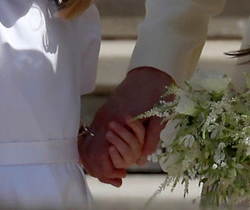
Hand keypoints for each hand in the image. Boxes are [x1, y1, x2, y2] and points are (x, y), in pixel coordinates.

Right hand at [79, 67, 172, 185]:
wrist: (152, 70)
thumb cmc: (158, 92)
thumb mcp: (160, 116)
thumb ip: (151, 138)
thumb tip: (141, 161)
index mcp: (116, 119)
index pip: (100, 153)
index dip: (108, 170)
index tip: (121, 177)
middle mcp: (105, 118)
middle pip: (90, 152)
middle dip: (100, 170)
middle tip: (118, 179)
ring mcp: (102, 114)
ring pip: (88, 144)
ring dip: (96, 161)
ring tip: (112, 172)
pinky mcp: (105, 112)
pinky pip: (93, 136)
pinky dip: (96, 150)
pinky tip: (109, 157)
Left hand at [106, 119, 144, 168]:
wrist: (103, 139)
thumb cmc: (115, 127)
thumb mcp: (122, 120)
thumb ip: (131, 121)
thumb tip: (132, 119)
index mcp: (141, 137)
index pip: (142, 132)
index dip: (135, 126)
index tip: (127, 118)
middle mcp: (138, 149)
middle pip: (133, 142)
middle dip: (122, 132)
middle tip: (111, 124)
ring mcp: (130, 157)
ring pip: (127, 151)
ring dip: (117, 141)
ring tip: (108, 133)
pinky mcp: (120, 164)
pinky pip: (119, 161)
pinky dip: (115, 154)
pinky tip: (110, 148)